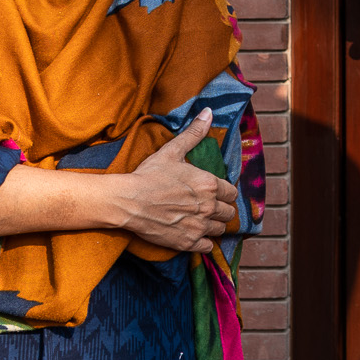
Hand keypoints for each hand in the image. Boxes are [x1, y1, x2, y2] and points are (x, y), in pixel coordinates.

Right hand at [120, 110, 241, 256]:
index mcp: (209, 184)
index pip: (231, 193)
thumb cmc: (149, 175)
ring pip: (220, 230)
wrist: (127, 201)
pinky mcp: (187, 242)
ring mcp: (199, 226)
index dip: (223, 193)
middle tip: (207, 208)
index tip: (213, 193)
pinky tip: (194, 234)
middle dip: (220, 210)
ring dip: (213, 226)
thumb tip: (209, 112)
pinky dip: (204, 243)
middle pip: (228, 213)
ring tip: (201, 221)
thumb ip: (194, 133)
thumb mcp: (172, 151)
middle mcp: (209, 207)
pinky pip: (207, 247)